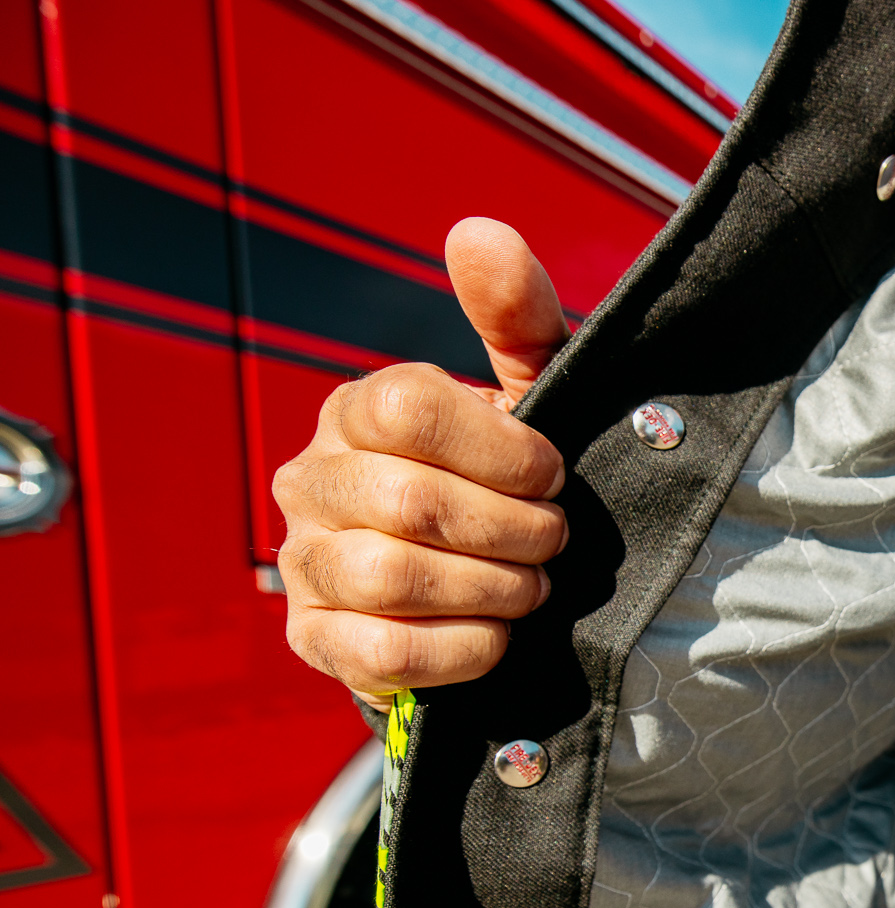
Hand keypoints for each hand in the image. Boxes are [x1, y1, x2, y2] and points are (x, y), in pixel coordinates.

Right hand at [274, 219, 572, 709]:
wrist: (485, 585)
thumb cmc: (508, 478)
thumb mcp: (530, 392)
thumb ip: (516, 315)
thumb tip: (478, 233)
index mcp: (358, 408)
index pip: (411, 408)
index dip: (505, 450)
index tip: (553, 475)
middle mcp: (313, 479)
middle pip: (414, 502)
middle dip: (514, 530)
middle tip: (554, 542)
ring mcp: (305, 562)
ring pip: (396, 578)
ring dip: (494, 589)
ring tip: (531, 587)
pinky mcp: (317, 639)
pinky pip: (383, 653)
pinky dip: (463, 649)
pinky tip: (497, 635)